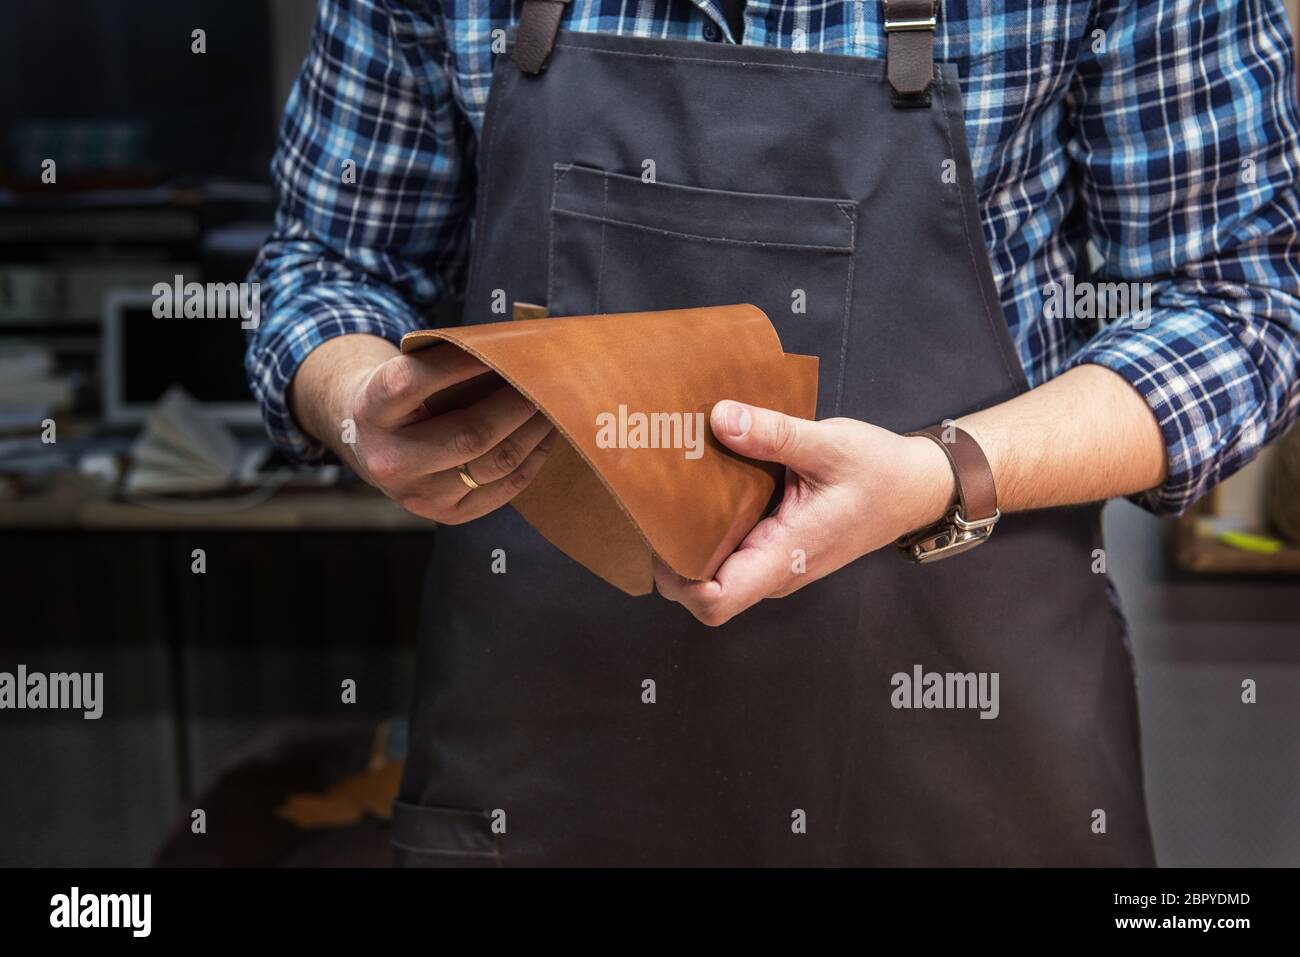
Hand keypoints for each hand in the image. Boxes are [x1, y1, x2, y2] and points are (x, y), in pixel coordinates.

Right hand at [292, 334, 557, 523]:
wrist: (371, 444)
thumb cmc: (401, 396)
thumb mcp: (404, 369)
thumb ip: (446, 358)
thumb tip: (515, 346)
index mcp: (372, 411)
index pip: (413, 382)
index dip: (461, 363)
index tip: (504, 346)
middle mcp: (391, 460)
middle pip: (471, 434)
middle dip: (519, 404)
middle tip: (548, 381)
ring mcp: (419, 496)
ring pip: (496, 462)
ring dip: (535, 430)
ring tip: (553, 405)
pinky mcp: (447, 516)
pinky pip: (505, 488)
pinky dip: (534, 458)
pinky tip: (545, 435)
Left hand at [653, 400, 956, 626]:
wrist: (915, 487)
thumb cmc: (879, 473)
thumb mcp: (829, 444)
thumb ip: (773, 434)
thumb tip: (720, 418)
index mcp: (783, 560)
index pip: (715, 602)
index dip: (678, 580)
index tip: (659, 534)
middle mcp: (771, 570)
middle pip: (699, 589)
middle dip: (668, 555)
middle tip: (651, 503)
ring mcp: (771, 560)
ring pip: (710, 569)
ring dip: (685, 539)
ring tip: (667, 492)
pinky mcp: (771, 543)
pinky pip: (726, 547)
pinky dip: (706, 525)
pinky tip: (696, 487)